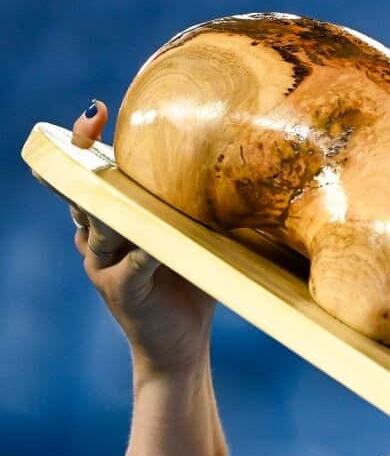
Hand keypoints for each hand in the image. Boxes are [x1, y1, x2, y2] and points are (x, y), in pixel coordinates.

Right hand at [59, 100, 216, 374]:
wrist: (182, 345)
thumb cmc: (192, 284)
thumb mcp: (195, 236)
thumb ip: (198, 205)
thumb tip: (241, 164)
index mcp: (114, 219)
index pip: (91, 173)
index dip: (86, 141)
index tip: (97, 110)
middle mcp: (99, 238)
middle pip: (81, 188)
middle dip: (82, 152)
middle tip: (91, 118)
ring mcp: (103, 264)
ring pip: (97, 221)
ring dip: (110, 196)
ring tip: (121, 171)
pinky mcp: (120, 290)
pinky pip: (129, 264)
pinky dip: (141, 250)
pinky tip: (155, 239)